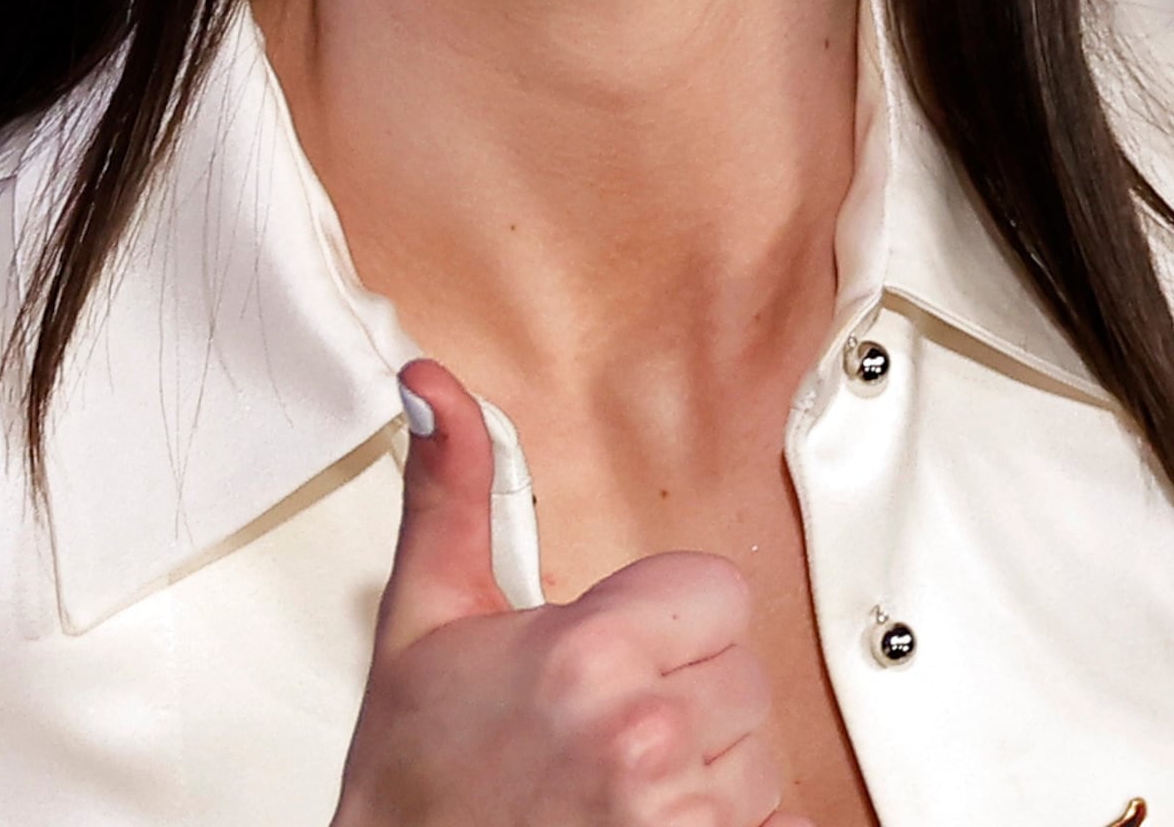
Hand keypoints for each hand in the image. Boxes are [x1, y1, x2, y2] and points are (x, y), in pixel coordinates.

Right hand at [332, 361, 805, 826]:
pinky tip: (656, 822)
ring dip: (705, 771)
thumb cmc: (414, 777)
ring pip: (760, 757)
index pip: (718, 590)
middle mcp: (645, 734)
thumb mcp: (423, 618)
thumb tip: (436, 390)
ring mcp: (676, 817)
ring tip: (617, 781)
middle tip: (602, 722)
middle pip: (744, 673)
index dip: (667, 618)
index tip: (614, 650)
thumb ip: (451, 493)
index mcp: (589, 653)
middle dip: (685, 693)